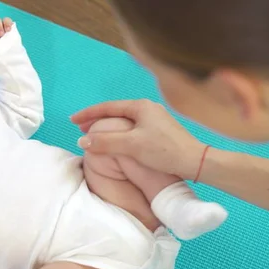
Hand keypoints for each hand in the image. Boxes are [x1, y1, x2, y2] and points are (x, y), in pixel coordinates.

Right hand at [71, 100, 205, 179]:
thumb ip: (106, 141)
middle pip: (115, 112)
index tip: (73, 120)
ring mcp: (155, 119)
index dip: (88, 114)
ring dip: (108, 128)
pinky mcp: (160, 131)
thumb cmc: (164, 150)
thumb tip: (83, 140)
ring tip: (95, 136)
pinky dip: (119, 134)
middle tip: (81, 129)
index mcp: (141, 106)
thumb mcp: (132, 145)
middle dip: (97, 120)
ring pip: (124, 121)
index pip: (107, 107)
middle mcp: (148, 108)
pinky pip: (132, 128)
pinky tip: (116, 143)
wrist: (195, 162)